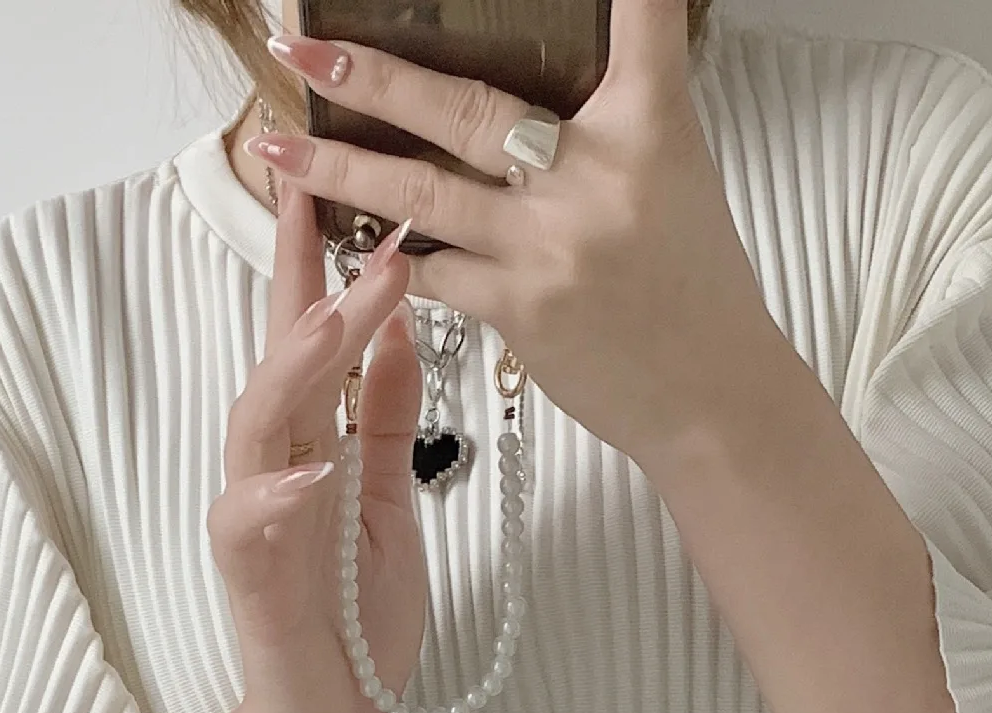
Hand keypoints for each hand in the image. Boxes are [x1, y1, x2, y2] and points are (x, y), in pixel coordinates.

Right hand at [210, 180, 426, 712]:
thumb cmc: (355, 613)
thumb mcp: (389, 499)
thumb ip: (386, 418)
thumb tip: (399, 326)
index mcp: (308, 445)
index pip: (304, 338)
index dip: (312, 261)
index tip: (330, 179)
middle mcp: (271, 470)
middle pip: (276, 359)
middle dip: (308, 287)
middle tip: (360, 225)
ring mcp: (253, 522)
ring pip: (256, 424)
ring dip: (294, 369)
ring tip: (334, 320)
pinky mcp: (251, 580)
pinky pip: (250, 527)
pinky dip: (273, 494)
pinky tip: (307, 466)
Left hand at [253, 1, 788, 460]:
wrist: (711, 397)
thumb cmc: (695, 289)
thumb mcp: (675, 176)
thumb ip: (611, 124)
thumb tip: (540, 91)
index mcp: (648, 126)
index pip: (635, 19)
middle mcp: (593, 176)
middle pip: (466, 108)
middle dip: (375, 74)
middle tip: (306, 46)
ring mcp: (548, 244)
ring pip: (422, 192)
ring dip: (341, 166)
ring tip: (280, 144)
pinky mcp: (519, 307)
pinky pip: (432, 271)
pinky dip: (387, 253)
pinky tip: (342, 233)